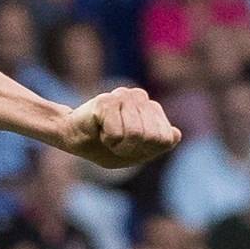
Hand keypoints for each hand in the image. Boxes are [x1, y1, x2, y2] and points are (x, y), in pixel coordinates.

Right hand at [54, 85, 181, 169]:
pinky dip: (106, 140)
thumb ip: (157, 145)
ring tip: (107, 135)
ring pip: (135, 134)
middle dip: (132, 148)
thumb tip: (176, 134)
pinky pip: (116, 134)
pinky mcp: (106, 100)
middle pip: (151, 137)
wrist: (73, 137)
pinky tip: (99, 130)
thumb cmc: (104, 146)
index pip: (165, 139)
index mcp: (152, 110)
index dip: (147, 150)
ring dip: (118, 144)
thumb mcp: (136, 153)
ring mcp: (124, 95)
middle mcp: (141, 97)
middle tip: (116, 142)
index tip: (130, 146)